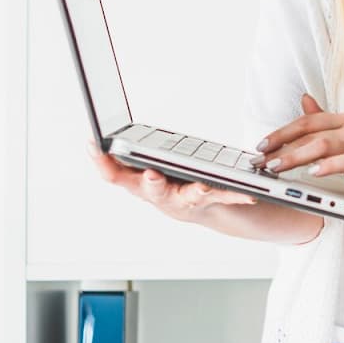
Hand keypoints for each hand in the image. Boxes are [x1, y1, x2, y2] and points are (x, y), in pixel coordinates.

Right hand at [90, 147, 256, 223]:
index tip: (93, 144)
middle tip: (151, 175)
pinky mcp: (211, 201)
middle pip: (151, 190)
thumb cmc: (166, 182)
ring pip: (189, 198)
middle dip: (150, 183)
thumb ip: (124, 156)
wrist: (197, 207)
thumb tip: (97, 135)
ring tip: (204, 187)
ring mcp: (186, 201)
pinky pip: (224, 197)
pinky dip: (236, 196)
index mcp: (139, 183)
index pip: (114, 175)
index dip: (102, 162)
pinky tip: (250, 195)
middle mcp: (160, 196)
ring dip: (195, 193)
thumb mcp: (142, 168)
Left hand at [256, 94, 343, 229]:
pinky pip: (343, 161)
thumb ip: (330, 125)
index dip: (282, 132)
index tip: (261, 145)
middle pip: (310, 131)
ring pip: (321, 144)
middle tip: (260, 160)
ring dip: (293, 157)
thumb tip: (304, 100)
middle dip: (280, 145)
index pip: (309, 120)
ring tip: (275, 168)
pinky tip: (311, 174)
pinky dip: (326, 167)